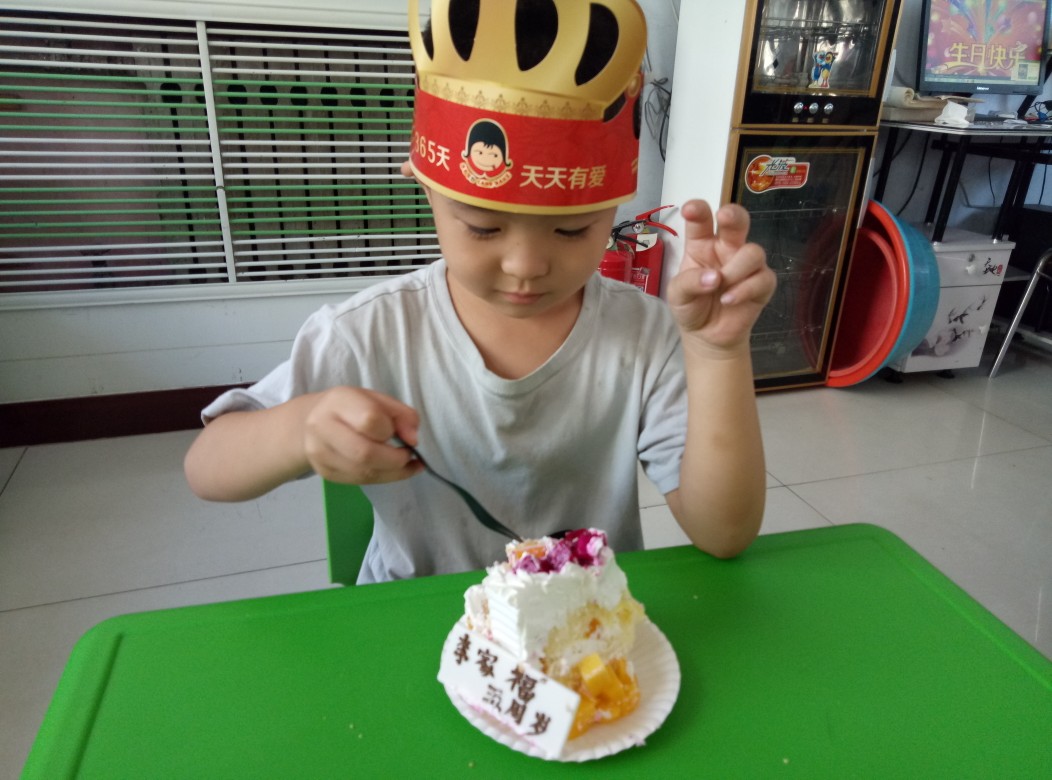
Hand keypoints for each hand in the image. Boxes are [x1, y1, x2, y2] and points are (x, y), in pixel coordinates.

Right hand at [302, 387, 423, 484]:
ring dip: (393, 472)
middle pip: (364, 453)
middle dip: (395, 459)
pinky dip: (383, 478)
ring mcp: (321, 454)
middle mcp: (322, 428)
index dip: (391, 430)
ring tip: (406, 464)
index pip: (369, 420)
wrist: (312, 422)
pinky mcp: (325, 473)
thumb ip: (403, 415)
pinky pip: (360, 481)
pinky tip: (394, 471)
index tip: (400, 432)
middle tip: (407, 455)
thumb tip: (413, 440)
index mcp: (338, 402)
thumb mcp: (379, 400)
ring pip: (364, 473)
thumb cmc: (352, 408)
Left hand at [666, 200, 774, 352]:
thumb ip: (689, 282)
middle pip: (737, 221)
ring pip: (753, 251)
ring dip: (736, 269)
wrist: (707, 336)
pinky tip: (729, 301)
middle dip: (733, 215)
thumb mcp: (678, 295)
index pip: (701, 220)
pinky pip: (763, 279)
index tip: (690, 209)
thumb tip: (714, 278)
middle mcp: (726, 248)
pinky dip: (745, 290)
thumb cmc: (691, 307)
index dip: (698, 210)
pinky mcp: (762, 284)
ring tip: (720, 286)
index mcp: (702, 244)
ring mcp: (746, 265)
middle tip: (724, 217)